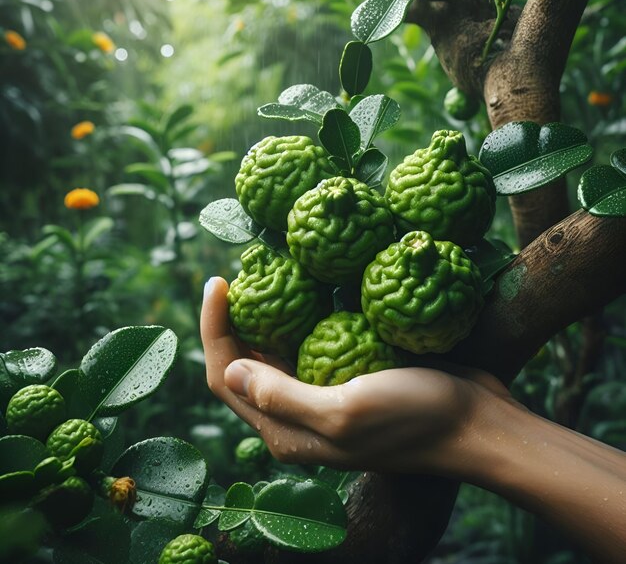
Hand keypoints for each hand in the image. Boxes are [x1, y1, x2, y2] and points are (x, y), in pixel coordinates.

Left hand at [201, 276, 510, 474]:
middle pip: (242, 365)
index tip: (218, 281)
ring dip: (263, 318)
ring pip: (273, 354)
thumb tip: (230, 369)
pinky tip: (303, 293)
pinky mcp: (344, 379)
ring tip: (264, 277)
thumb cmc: (411, 417)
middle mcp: (295, 418)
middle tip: (239, 275)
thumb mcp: (344, 409)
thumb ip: (282, 396)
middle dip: (232, 321)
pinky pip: (306, 347)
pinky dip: (297, 321)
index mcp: (285, 431)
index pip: (225, 377)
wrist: (472, 422)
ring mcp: (320, 398)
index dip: (214, 329)